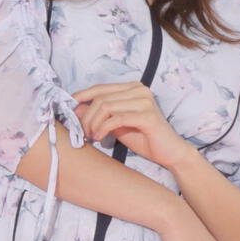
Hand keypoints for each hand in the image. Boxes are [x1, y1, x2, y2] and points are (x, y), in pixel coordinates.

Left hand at [72, 81, 190, 171]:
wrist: (169, 152)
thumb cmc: (144, 138)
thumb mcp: (116, 124)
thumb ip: (99, 114)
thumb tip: (76, 108)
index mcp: (132, 88)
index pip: (100, 88)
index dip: (82, 97)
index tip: (70, 111)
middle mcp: (139, 90)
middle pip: (100, 98)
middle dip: (86, 116)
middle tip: (83, 132)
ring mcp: (144, 101)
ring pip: (106, 106)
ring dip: (93, 123)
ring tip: (91, 136)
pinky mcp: (147, 116)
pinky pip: (117, 118)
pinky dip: (103, 128)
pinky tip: (99, 138)